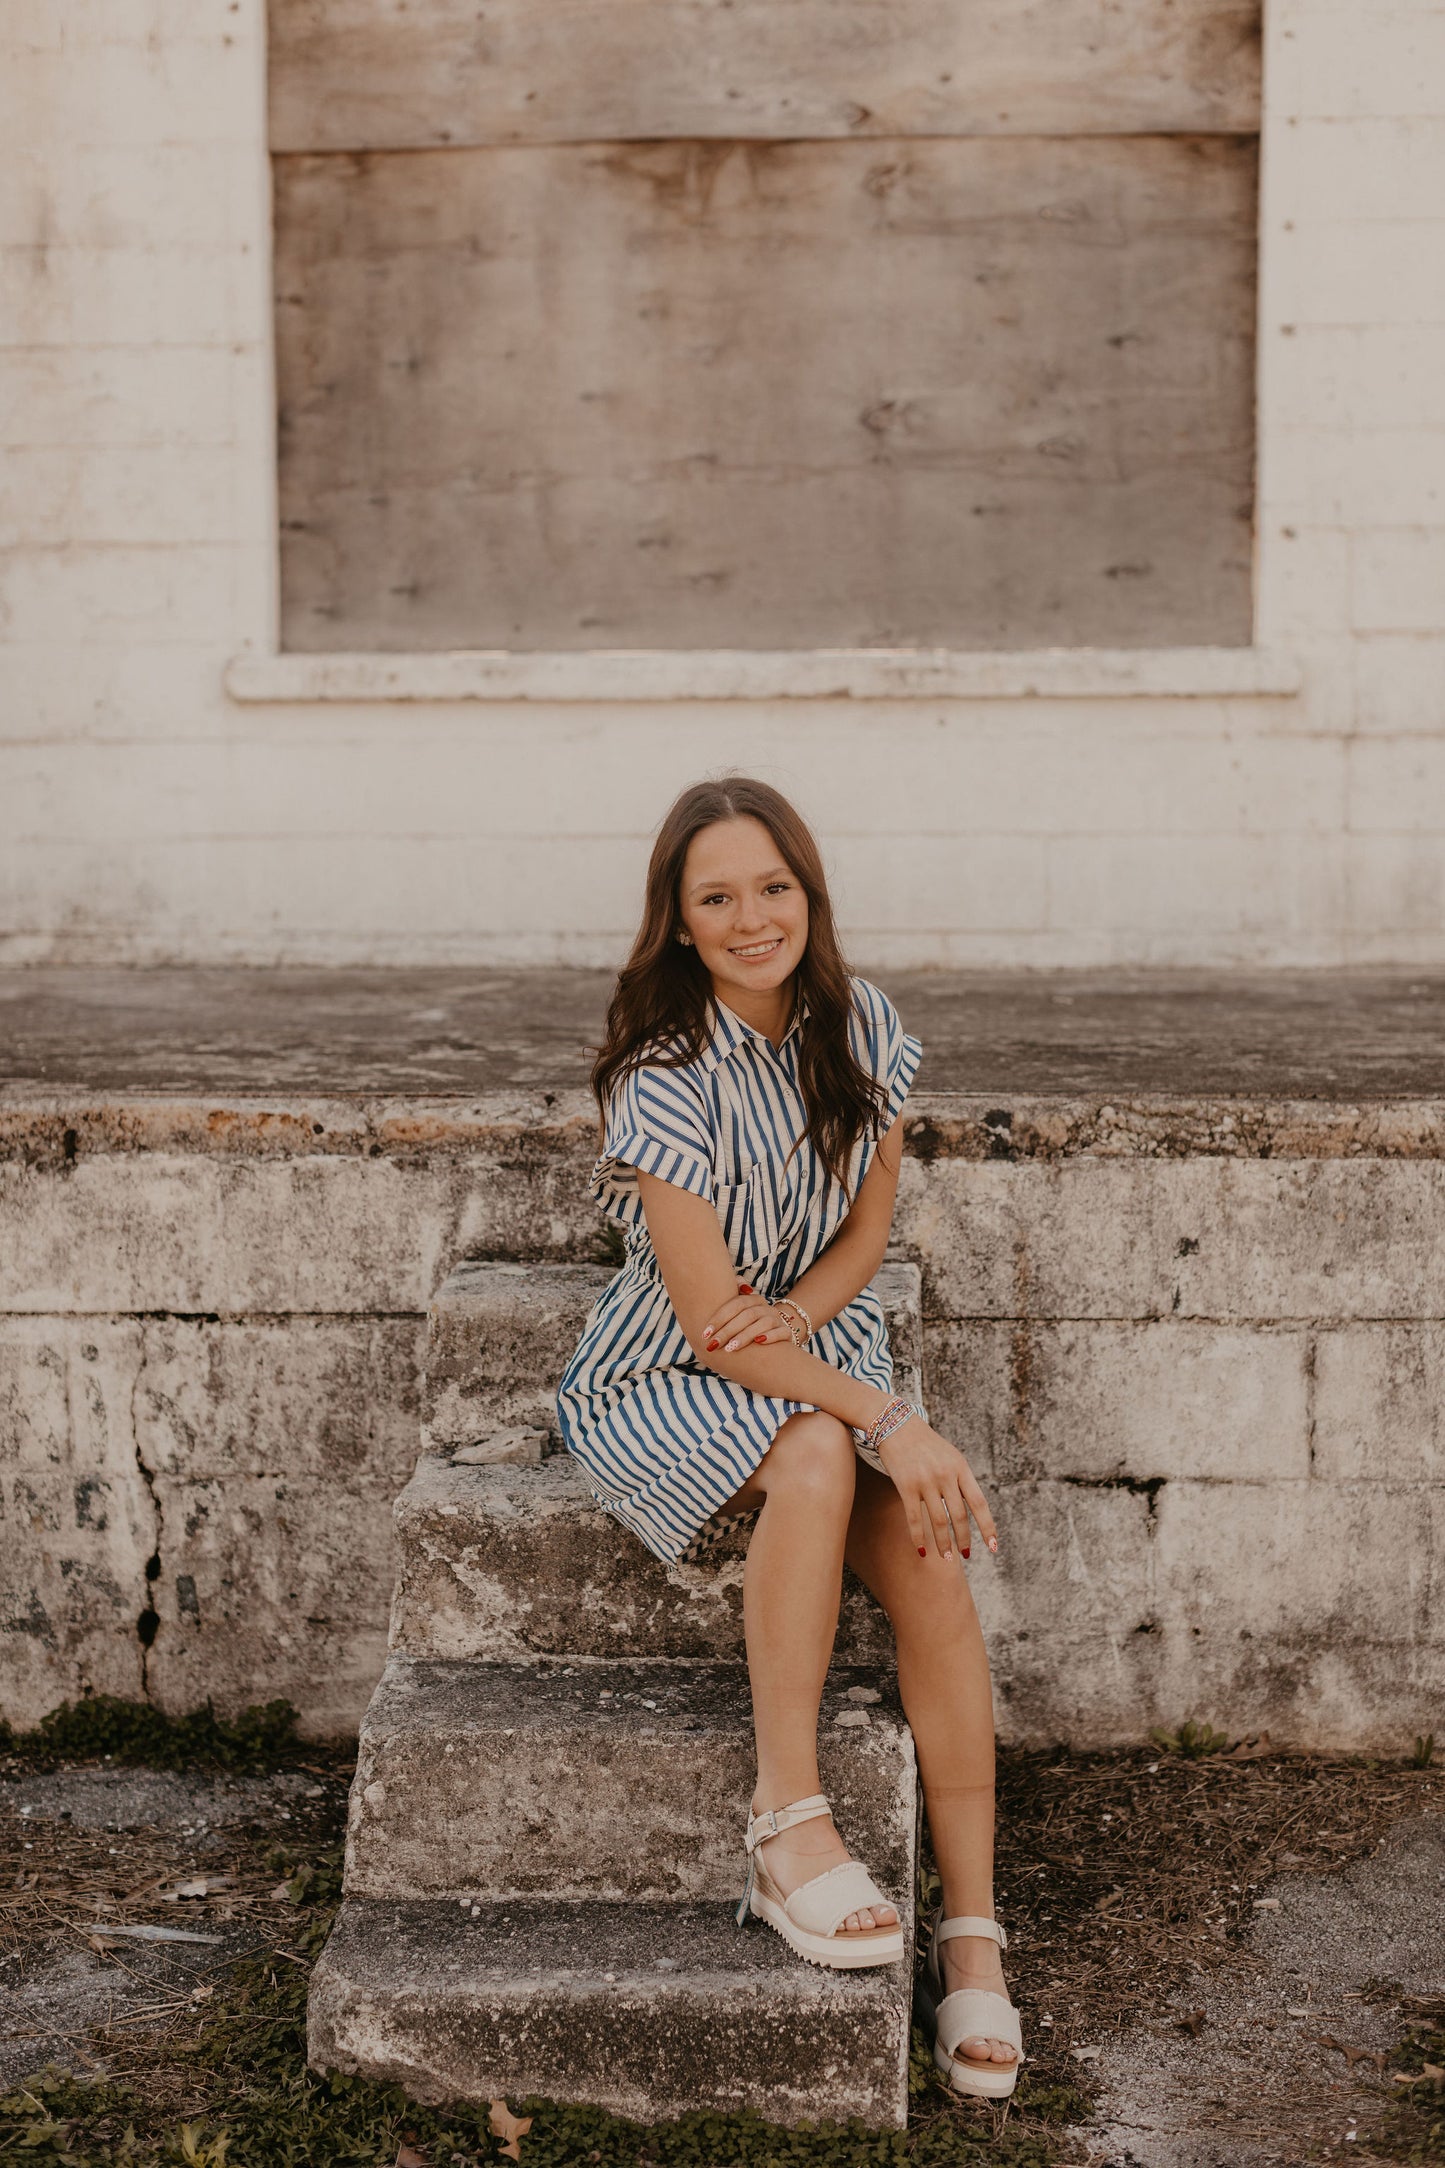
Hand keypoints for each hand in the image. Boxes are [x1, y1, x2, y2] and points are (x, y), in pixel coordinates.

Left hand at [702, 1283, 794, 1353]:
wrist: (775, 1331)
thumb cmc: (748, 1321)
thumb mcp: (739, 1308)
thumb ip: (731, 1295)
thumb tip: (735, 1283)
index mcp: (752, 1299)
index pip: (735, 1304)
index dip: (719, 1318)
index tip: (705, 1333)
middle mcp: (765, 1307)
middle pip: (746, 1315)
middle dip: (728, 1331)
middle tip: (714, 1344)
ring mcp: (776, 1319)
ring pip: (762, 1324)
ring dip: (745, 1336)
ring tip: (730, 1348)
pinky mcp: (786, 1332)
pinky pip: (781, 1332)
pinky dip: (770, 1336)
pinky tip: (758, 1343)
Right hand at [875, 1416, 997, 1561]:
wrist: (896, 1424)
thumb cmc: (926, 1444)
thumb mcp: (951, 1456)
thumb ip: (961, 1480)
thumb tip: (969, 1510)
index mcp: (961, 1468)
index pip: (979, 1503)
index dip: (987, 1527)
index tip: (993, 1547)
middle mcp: (945, 1475)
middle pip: (960, 1516)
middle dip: (964, 1539)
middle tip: (965, 1556)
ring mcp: (925, 1481)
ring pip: (939, 1520)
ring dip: (943, 1543)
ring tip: (947, 1558)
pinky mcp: (906, 1485)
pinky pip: (915, 1518)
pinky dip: (919, 1537)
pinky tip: (922, 1550)